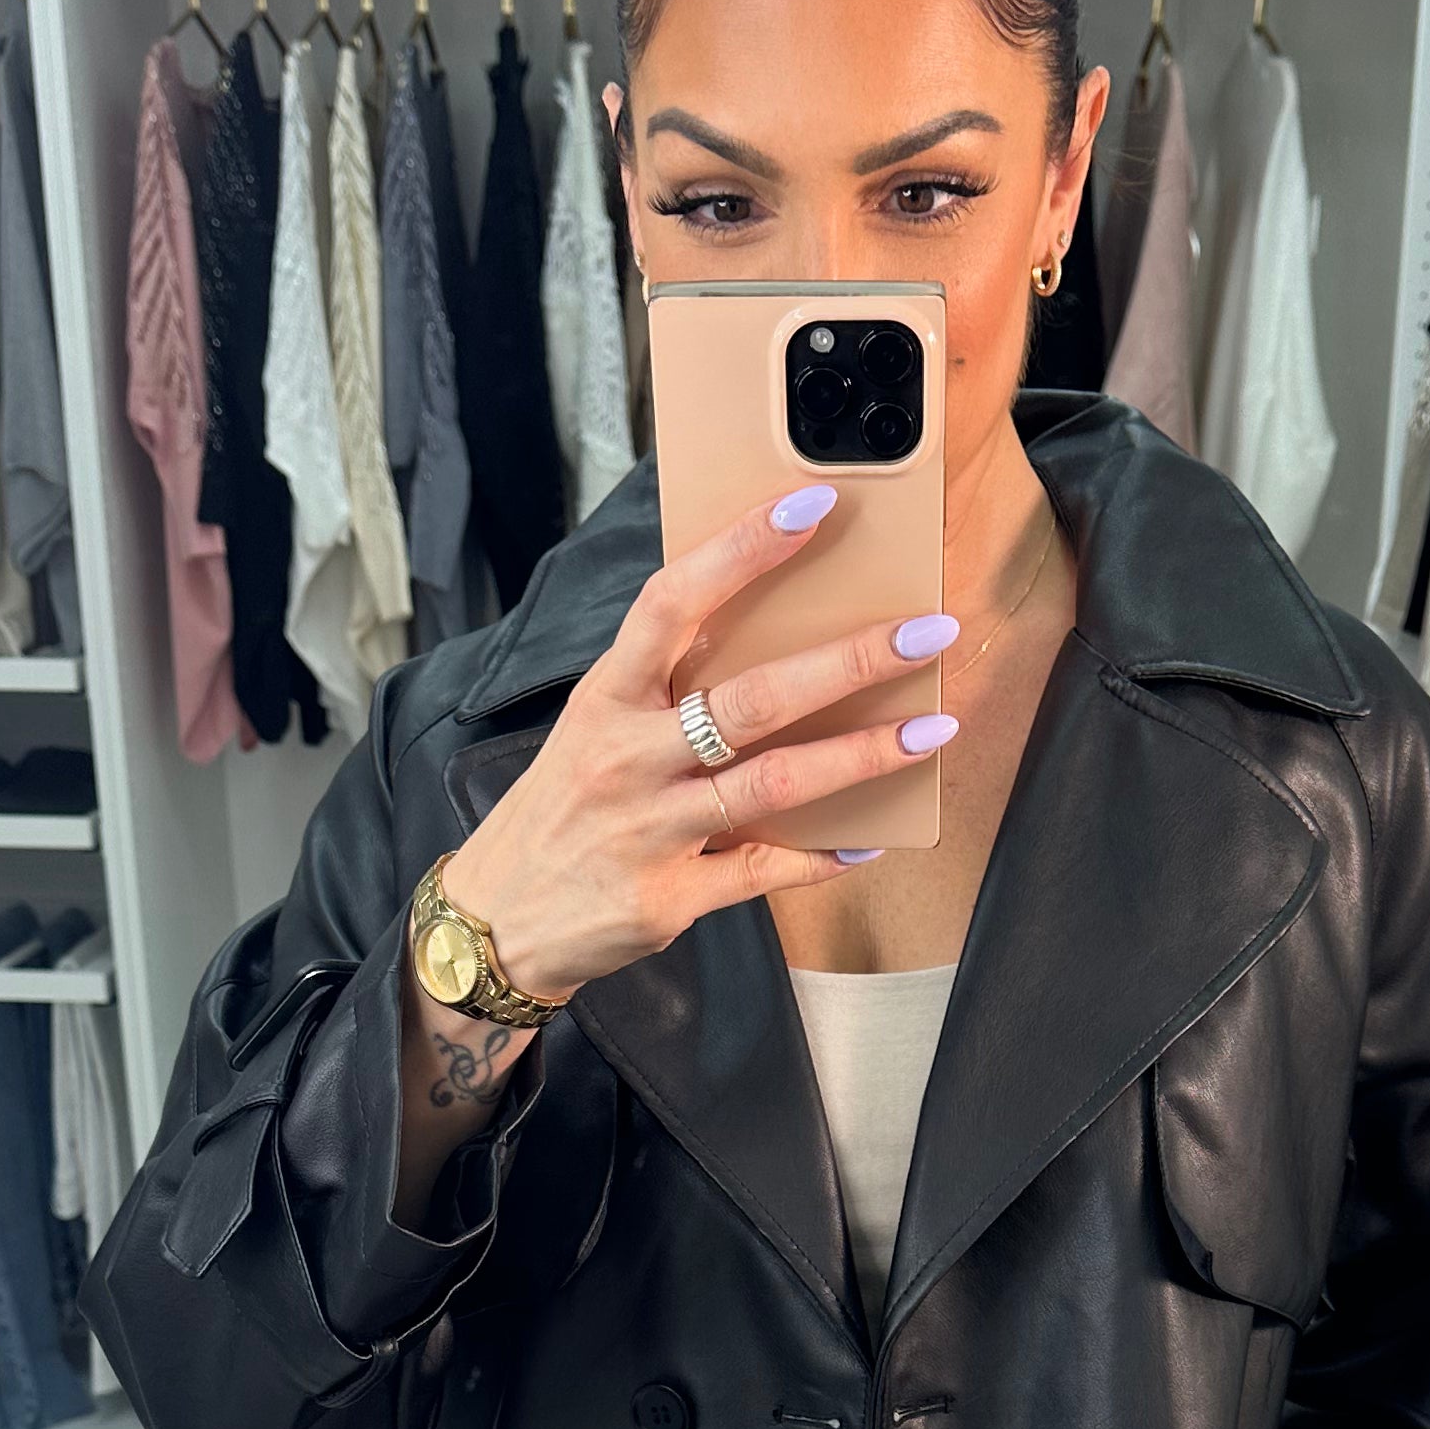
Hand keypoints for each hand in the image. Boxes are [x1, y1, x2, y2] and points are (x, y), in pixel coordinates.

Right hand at [436, 485, 959, 1004]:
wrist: (497, 921)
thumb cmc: (561, 810)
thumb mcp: (593, 729)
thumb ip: (664, 688)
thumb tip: (768, 636)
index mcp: (606, 699)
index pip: (672, 602)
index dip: (742, 551)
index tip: (812, 507)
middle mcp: (627, 757)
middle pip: (751, 698)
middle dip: (849, 661)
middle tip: (927, 632)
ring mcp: (651, 830)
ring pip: (774, 783)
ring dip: (862, 756)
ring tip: (932, 731)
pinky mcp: (669, 897)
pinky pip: (764, 869)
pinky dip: (823, 855)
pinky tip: (870, 838)